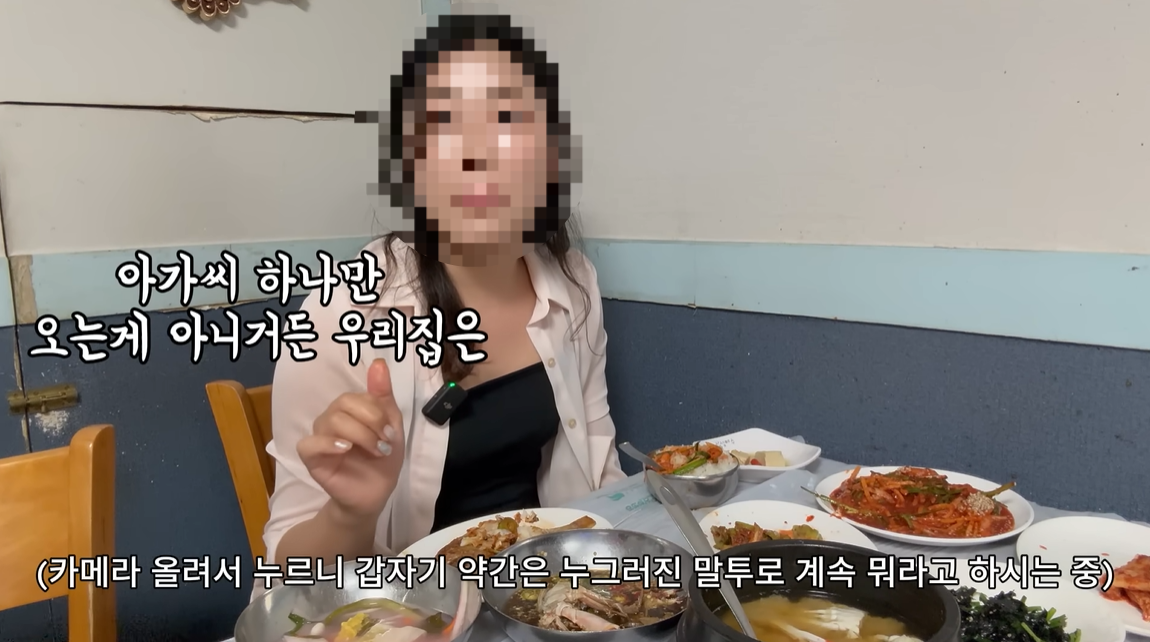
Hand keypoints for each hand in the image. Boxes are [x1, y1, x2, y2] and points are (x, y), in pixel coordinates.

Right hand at [298, 359, 405, 520]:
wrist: (376, 494)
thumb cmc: (382, 459)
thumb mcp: (391, 426)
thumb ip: (383, 395)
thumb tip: (379, 363)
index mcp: (350, 409)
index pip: (357, 395)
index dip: (376, 411)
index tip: (391, 433)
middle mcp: (332, 418)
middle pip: (343, 403)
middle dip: (370, 422)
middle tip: (384, 443)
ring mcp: (320, 437)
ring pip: (331, 420)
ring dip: (360, 435)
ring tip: (374, 452)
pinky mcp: (311, 458)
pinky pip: (309, 443)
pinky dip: (328, 444)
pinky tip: (345, 450)